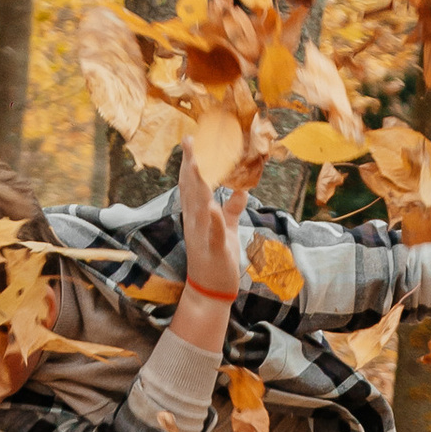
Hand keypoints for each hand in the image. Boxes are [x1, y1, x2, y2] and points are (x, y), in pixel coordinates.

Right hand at [178, 145, 245, 298]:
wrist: (209, 290)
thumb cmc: (217, 257)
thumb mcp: (228, 228)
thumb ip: (233, 207)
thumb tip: (242, 188)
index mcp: (197, 215)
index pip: (191, 185)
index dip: (190, 162)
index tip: (189, 141)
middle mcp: (195, 222)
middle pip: (191, 189)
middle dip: (190, 165)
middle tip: (189, 141)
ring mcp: (203, 235)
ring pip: (199, 207)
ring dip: (198, 186)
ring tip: (196, 164)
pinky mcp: (214, 249)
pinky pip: (213, 233)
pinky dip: (214, 220)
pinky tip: (213, 207)